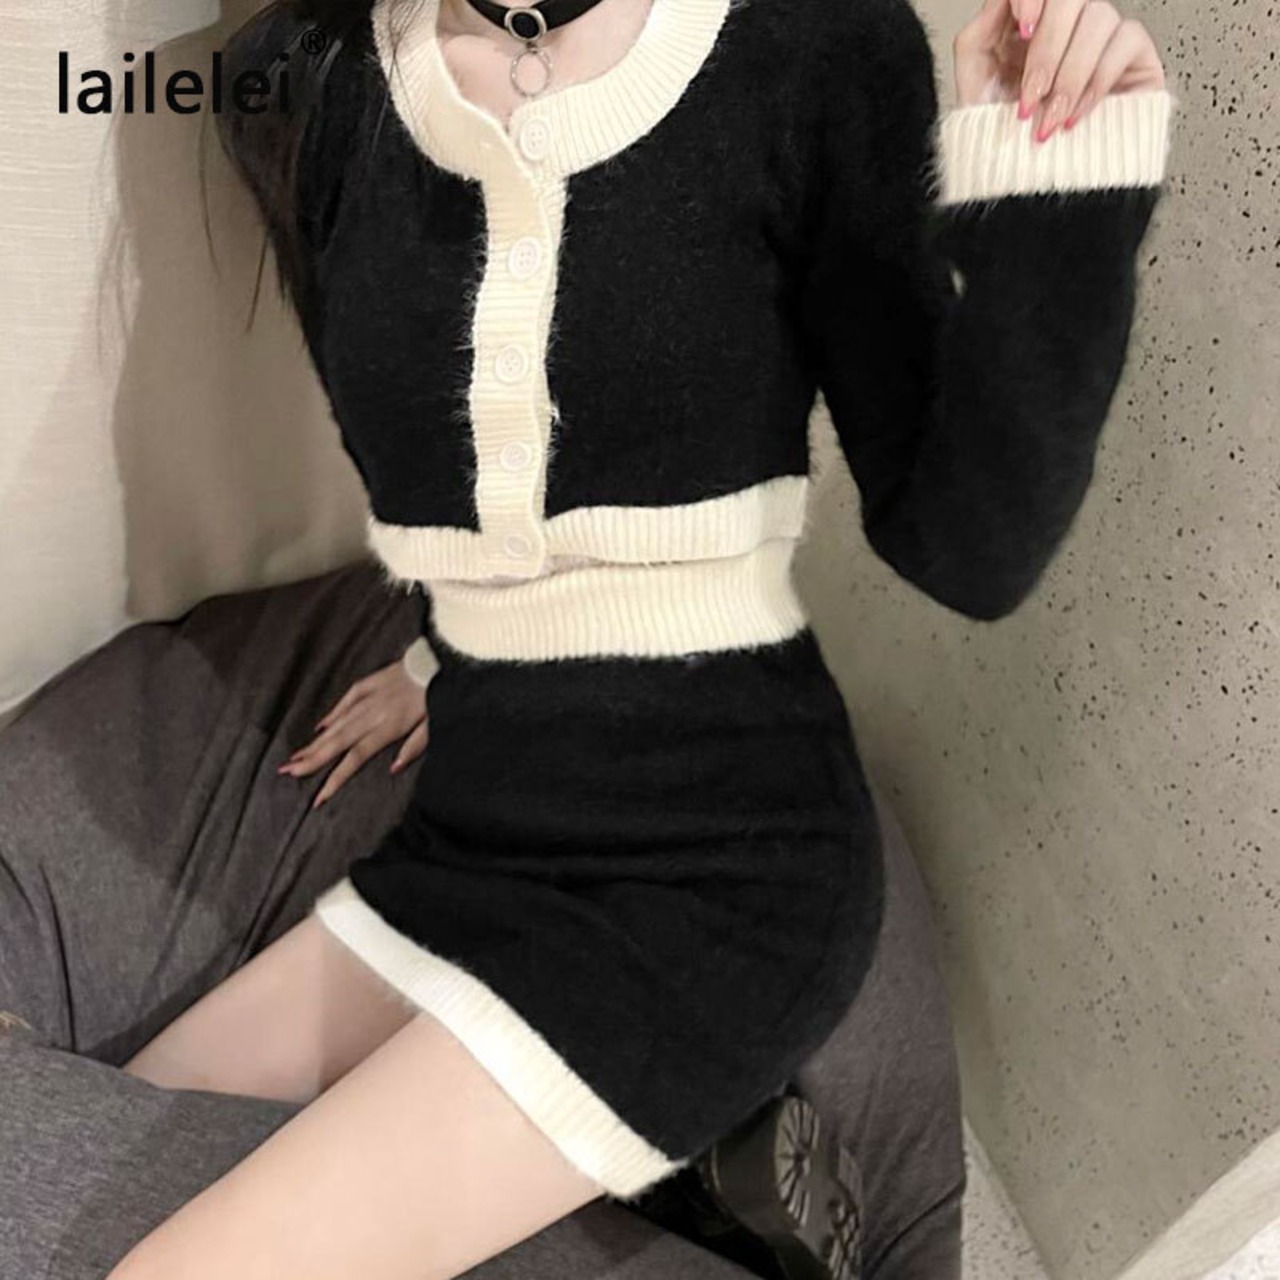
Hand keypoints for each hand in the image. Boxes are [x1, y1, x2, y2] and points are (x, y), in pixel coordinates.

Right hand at [278, 659, 428, 808]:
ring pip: (336, 724)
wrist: (436, 661)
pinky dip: (332, 715)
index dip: (335, 778)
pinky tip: (319, 728)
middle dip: (311, 760)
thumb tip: (393, 769)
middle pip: (337, 742)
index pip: (355, 758)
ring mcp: (367, 698)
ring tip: (294, 757)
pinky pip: (345, 702)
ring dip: (315, 742)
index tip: (318, 796)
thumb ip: (413, 748)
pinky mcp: (367, 684)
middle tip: (287, 772)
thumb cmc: (437, 696)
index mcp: (388, 727)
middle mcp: (372, 714)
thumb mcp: (433, 726)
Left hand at [953, 0, 1166, 138]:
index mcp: (1030, 23)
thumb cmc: (1003, 141)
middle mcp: (1068, 24)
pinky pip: (1125, 42)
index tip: (1022, 29)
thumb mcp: (974, 88)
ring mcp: (1103, 36)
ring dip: (1069, 77)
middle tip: (1031, 99)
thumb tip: (1005, 0)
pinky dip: (1096, 83)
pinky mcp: (1135, 57)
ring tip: (1050, 121)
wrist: (1031, 187)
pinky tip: (1075, 118)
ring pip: (1098, 16)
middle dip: (1046, 52)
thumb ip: (978, 37)